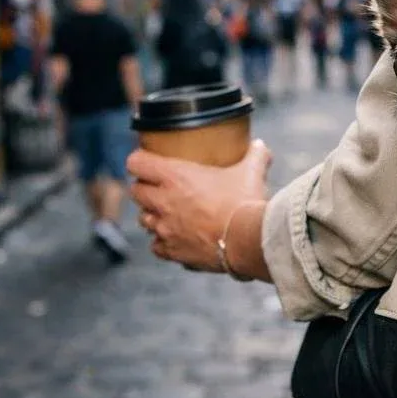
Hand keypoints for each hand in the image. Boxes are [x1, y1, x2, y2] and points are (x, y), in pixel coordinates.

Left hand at [127, 141, 272, 272]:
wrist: (248, 241)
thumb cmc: (245, 202)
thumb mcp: (251, 172)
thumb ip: (254, 155)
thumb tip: (260, 145)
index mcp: (175, 177)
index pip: (136, 162)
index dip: (140, 160)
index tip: (147, 160)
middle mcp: (163, 202)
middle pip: (136, 191)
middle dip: (145, 188)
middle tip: (160, 187)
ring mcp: (165, 229)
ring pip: (143, 220)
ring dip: (153, 215)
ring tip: (169, 214)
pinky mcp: (173, 252)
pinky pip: (157, 246)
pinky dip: (163, 242)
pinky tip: (177, 239)